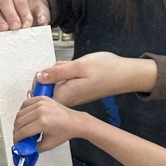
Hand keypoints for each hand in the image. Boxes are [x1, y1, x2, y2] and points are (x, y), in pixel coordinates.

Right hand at [0, 0, 50, 30]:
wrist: (26, 8)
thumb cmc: (31, 7)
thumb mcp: (41, 7)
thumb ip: (43, 13)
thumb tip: (43, 21)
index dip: (24, 11)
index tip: (28, 23)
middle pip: (4, 0)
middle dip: (11, 15)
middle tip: (17, 28)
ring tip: (4, 30)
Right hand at [13, 95, 86, 152]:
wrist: (75, 121)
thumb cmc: (64, 132)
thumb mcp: (48, 145)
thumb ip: (33, 148)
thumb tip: (23, 148)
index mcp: (42, 122)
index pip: (22, 132)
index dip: (17, 139)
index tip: (16, 142)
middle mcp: (40, 111)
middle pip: (19, 122)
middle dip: (16, 131)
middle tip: (18, 136)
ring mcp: (41, 103)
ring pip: (20, 112)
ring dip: (18, 122)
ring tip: (21, 128)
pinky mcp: (42, 98)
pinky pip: (26, 103)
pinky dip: (22, 111)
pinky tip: (24, 117)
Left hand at [34, 52, 157, 107]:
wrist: (126, 74)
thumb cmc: (106, 69)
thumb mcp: (79, 66)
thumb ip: (57, 72)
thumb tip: (38, 77)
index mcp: (65, 95)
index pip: (40, 93)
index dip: (39, 81)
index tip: (50, 71)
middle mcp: (68, 99)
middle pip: (46, 87)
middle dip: (51, 73)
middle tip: (66, 67)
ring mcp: (73, 95)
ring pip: (56, 82)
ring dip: (60, 72)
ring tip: (75, 67)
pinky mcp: (78, 91)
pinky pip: (65, 81)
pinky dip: (68, 73)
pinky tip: (80, 69)